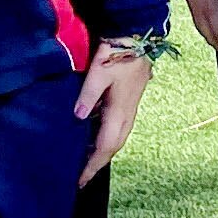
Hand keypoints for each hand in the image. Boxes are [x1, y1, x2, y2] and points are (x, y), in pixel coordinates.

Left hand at [73, 47, 155, 182]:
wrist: (139, 37)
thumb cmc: (117, 53)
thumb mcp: (99, 71)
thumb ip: (88, 94)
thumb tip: (79, 116)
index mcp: (119, 112)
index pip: (104, 147)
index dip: (92, 165)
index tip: (80, 181)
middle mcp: (127, 115)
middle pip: (112, 148)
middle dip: (97, 164)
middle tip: (80, 178)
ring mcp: (129, 110)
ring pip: (116, 139)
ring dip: (102, 153)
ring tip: (86, 163)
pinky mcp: (128, 103)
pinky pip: (117, 130)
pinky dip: (105, 140)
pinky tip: (94, 139)